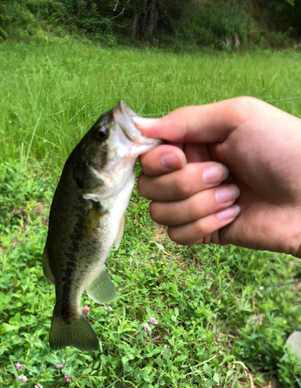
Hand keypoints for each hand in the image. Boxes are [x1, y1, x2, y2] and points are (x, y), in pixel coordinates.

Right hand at [135, 97, 300, 256]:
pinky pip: (177, 236)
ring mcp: (195, 205)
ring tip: (234, 197)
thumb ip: (185, 119)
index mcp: (193, 143)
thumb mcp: (237, 117)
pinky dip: (203, 227)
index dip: (157, 161)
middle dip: (185, 184)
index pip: (147, 155)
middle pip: (149, 187)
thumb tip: (138, 125)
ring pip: (160, 213)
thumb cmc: (284, 149)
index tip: (180, 158)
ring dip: (198, 206)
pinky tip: (234, 215)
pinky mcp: (204, 232)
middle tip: (223, 175)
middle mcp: (188, 173)